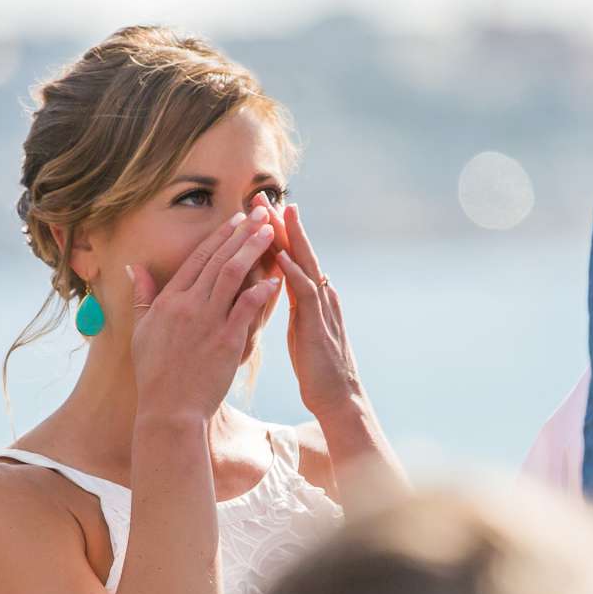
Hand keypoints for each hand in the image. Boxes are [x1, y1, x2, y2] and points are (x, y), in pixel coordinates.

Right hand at [128, 203, 282, 421]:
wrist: (169, 409)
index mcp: (169, 300)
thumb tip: (135, 268)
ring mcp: (208, 321)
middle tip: (259, 212)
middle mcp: (188, 305)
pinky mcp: (226, 340)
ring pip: (233, 275)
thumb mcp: (141, 331)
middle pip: (218, 259)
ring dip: (253, 251)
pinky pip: (246, 308)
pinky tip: (276, 277)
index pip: (197, 258)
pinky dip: (261, 291)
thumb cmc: (155, 373)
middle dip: (241, 233)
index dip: (218, 236)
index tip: (235, 219)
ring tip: (271, 232)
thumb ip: (142, 296)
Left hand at [274, 204, 366, 423]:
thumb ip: (297, 305)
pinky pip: (306, 294)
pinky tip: (282, 258)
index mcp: (311, 296)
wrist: (337, 397)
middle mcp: (320, 294)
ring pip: (305, 265)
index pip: (290, 256)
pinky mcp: (319, 324)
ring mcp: (322, 307)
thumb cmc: (315, 368)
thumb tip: (289, 285)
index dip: (274, 232)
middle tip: (262, 196)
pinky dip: (294, 274)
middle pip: (299, 251)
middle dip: (280, 223)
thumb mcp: (301, 329)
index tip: (255, 210)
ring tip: (276, 213)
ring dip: (290, 238)